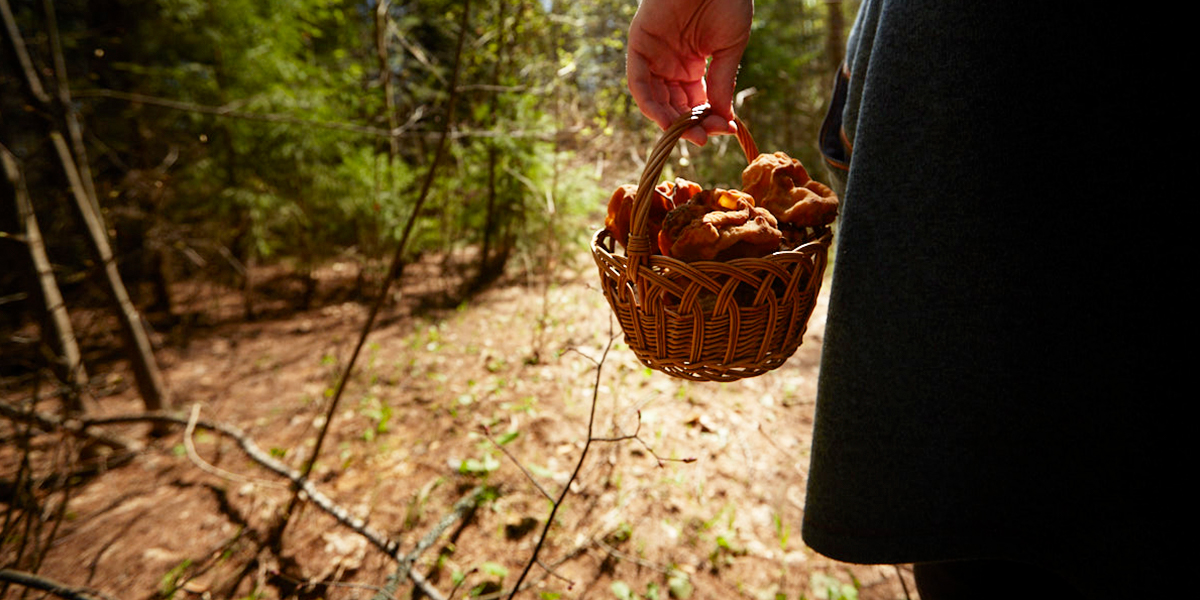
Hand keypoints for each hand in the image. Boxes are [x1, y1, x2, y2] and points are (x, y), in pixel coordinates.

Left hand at [626, 0, 752, 145]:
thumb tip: (723, 118)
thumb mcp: (729, 47)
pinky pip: (639, 83)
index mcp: (692, 64)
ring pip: (655, 99)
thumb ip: (722, 81)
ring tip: (692, 134)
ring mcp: (653, 56)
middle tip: (706, 137)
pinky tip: (667, 120)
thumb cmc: (725, 1)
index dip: (707, 118)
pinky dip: (650, 104)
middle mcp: (670, 63)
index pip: (696, 102)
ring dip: (670, 121)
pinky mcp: (638, 45)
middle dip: (690, 124)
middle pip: (675, 105)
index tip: (723, 129)